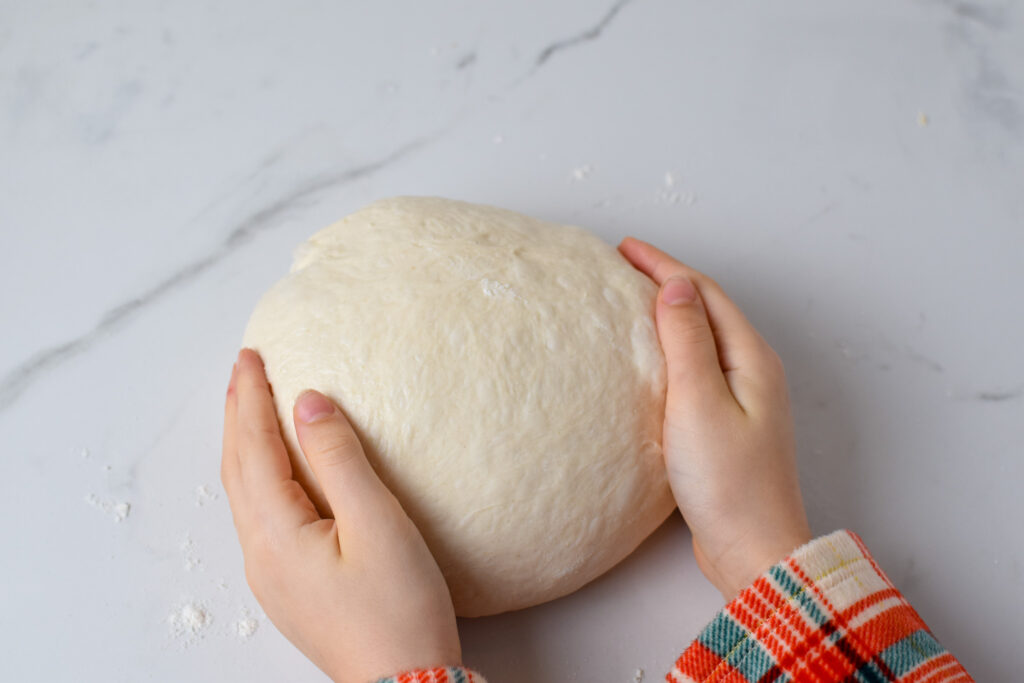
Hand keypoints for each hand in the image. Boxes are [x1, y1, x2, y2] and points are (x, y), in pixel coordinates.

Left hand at [221, 349, 460, 682]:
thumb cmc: (398, 610)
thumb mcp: (378, 523)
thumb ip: (339, 458)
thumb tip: (309, 403)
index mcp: (276, 535)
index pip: (253, 448)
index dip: (250, 398)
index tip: (251, 356)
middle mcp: (262, 555)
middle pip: (238, 469)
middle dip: (237, 415)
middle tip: (244, 370)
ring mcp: (273, 576)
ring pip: (246, 493)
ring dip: (245, 445)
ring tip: (250, 408)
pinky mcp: (291, 587)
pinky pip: (262, 515)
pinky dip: (261, 476)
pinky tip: (276, 469)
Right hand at [619, 238, 811, 599]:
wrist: (753, 548)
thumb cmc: (728, 483)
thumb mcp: (699, 402)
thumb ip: (686, 341)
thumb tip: (674, 286)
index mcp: (750, 357)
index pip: (702, 292)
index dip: (663, 265)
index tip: (623, 248)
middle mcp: (753, 370)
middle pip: (706, 308)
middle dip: (665, 280)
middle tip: (622, 265)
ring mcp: (744, 397)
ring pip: (702, 337)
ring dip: (668, 312)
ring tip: (630, 301)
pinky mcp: (729, 423)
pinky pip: (698, 367)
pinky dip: (671, 348)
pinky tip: (650, 358)